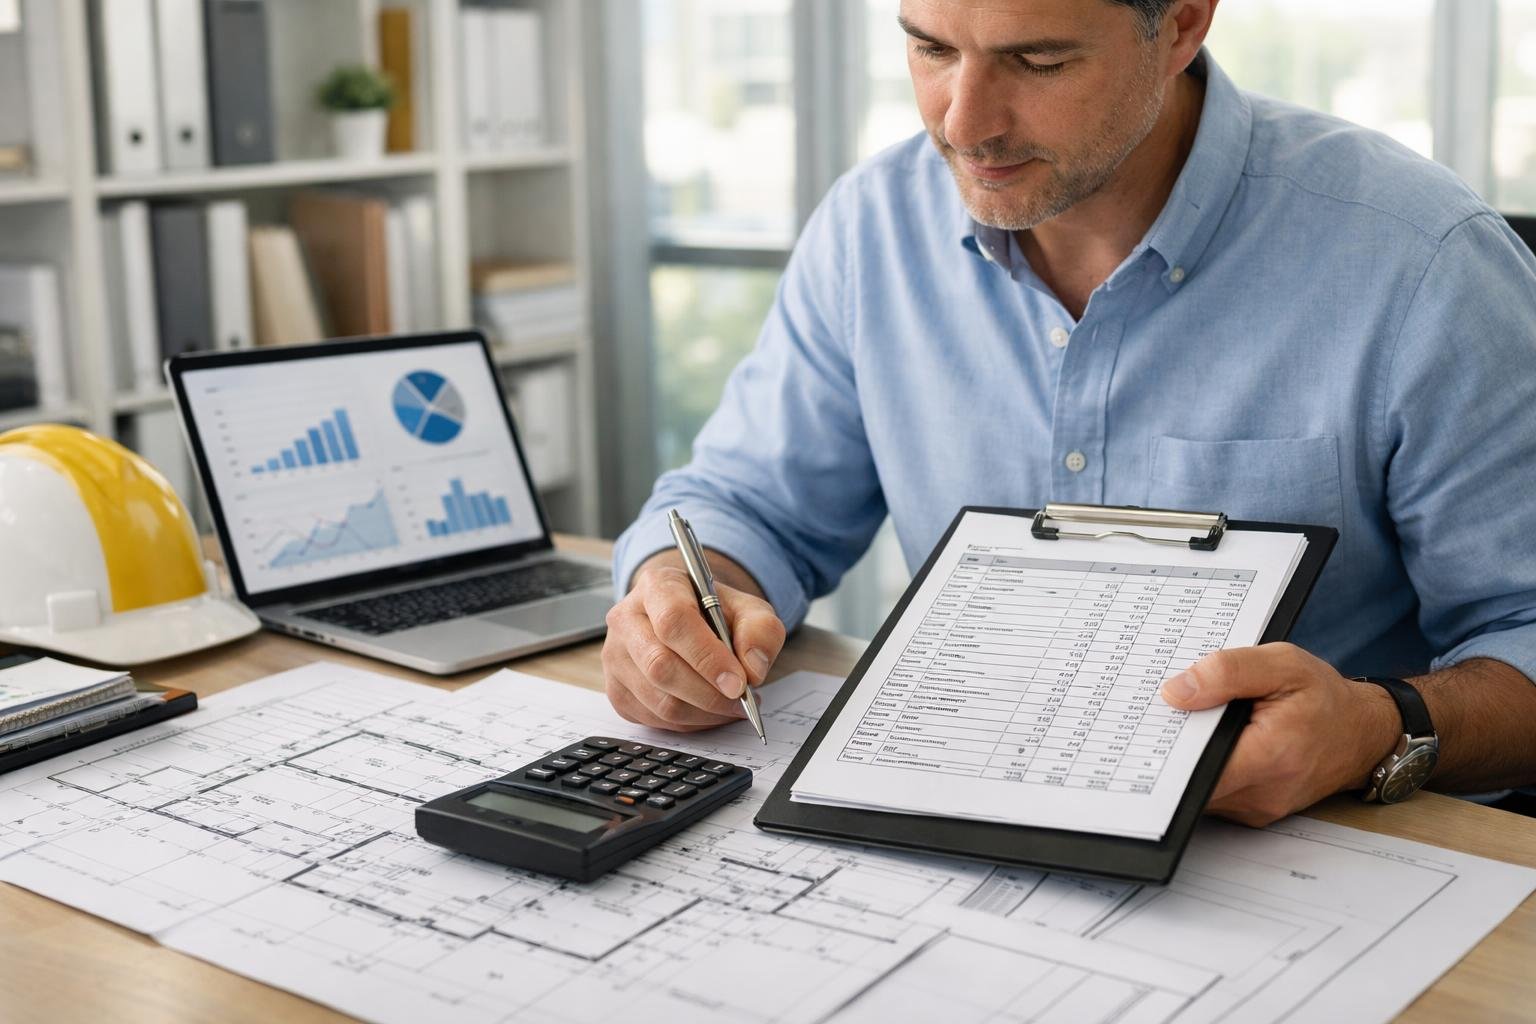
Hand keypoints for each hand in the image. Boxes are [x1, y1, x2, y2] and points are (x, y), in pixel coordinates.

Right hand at [602, 563, 786, 731]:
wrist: (687, 617)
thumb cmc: (716, 612)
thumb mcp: (749, 608)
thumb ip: (761, 630)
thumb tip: (753, 669)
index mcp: (657, 586)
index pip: (674, 622)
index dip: (707, 657)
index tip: (738, 683)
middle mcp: (626, 619)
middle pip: (660, 666)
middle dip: (708, 694)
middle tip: (741, 700)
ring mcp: (615, 657)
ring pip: (658, 700)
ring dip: (704, 713)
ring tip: (732, 706)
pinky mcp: (616, 690)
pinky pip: (654, 719)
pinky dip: (690, 723)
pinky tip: (709, 710)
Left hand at [1159, 643, 1400, 826]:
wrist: (1363, 733)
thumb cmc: (1326, 698)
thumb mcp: (1282, 664)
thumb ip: (1228, 672)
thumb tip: (1176, 692)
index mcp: (1271, 755)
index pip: (1199, 770)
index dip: (1165, 753)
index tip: (1145, 729)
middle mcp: (1263, 793)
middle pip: (1191, 782)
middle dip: (1170, 753)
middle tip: (1154, 719)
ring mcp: (1258, 808)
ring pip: (1200, 791)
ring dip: (1185, 762)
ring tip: (1182, 724)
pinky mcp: (1253, 811)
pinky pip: (1214, 794)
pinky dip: (1202, 770)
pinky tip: (1202, 742)